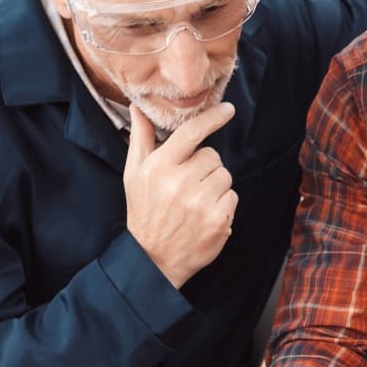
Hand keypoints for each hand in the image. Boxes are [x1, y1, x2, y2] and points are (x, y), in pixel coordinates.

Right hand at [124, 102, 236, 287]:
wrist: (153, 258)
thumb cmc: (144, 211)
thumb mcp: (134, 174)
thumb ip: (141, 139)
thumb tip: (139, 108)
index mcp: (160, 167)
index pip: (192, 133)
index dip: (212, 118)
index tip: (228, 109)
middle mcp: (181, 183)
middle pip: (213, 156)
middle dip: (205, 166)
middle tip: (188, 183)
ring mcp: (201, 203)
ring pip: (225, 176)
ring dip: (215, 185)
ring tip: (195, 200)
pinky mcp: (218, 220)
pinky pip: (232, 196)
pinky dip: (222, 203)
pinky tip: (204, 214)